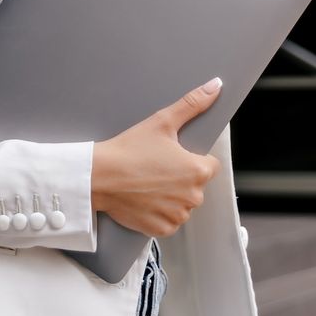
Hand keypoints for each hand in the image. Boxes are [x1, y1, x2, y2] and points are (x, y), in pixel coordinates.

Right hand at [91, 79, 223, 236]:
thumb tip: (215, 86)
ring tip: (147, 182)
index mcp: (198, 170)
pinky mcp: (162, 229)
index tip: (173, 155)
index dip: (192, 158)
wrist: (100, 176)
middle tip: (155, 167)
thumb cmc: (130, 149)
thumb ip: (193, 104)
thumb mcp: (162, 121)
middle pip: (196, 185)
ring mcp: (178, 215)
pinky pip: (169, 220)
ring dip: (171, 196)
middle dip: (181, 178)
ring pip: (182, 204)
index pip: (210, 165)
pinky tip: (144, 198)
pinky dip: (159, 212)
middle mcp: (193, 196)